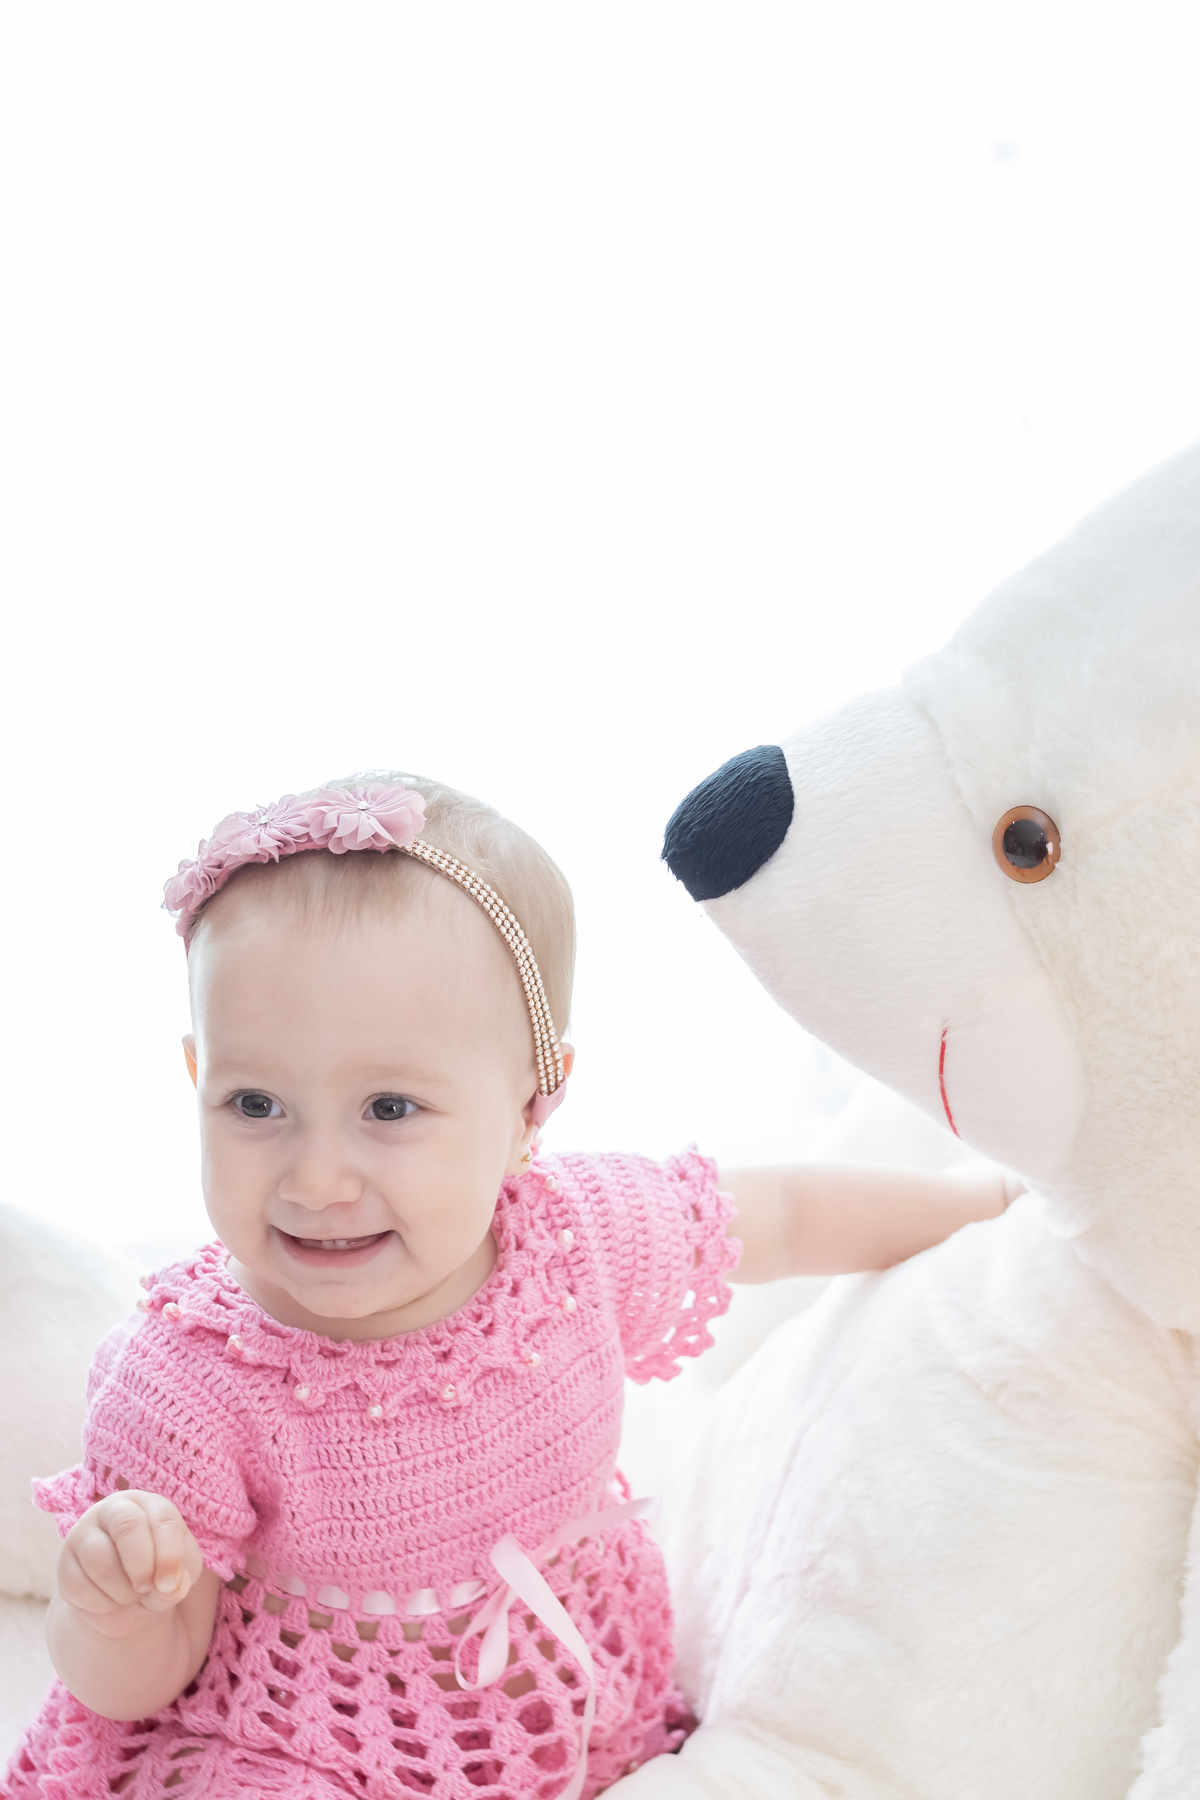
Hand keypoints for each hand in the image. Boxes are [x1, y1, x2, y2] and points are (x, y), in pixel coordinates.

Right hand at [58, 1491, 203, 1638]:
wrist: (124, 1600)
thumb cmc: (157, 1574)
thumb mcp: (177, 1576)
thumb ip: (180, 1577)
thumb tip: (170, 1587)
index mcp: (147, 1504)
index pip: (162, 1518)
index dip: (170, 1555)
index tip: (170, 1586)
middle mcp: (112, 1510)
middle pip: (127, 1525)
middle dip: (142, 1565)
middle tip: (147, 1589)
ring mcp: (82, 1534)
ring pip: (100, 1560)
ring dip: (122, 1590)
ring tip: (130, 1597)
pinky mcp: (64, 1564)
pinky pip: (80, 1586)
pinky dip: (102, 1604)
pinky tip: (110, 1602)